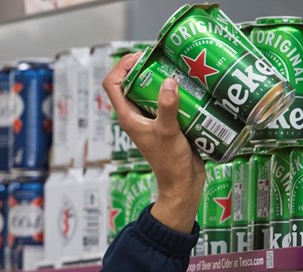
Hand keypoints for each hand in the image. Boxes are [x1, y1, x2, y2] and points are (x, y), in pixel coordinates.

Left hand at [102, 52, 205, 233]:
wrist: (182, 184)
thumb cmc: (169, 163)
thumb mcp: (168, 132)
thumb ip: (168, 107)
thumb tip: (169, 81)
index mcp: (127, 116)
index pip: (112, 84)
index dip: (121, 66)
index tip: (142, 57)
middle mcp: (135, 115)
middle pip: (131, 83)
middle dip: (145, 67)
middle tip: (165, 58)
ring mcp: (150, 119)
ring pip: (150, 91)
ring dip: (161, 78)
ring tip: (179, 67)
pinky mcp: (166, 122)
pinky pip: (166, 100)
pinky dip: (175, 91)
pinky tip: (191, 85)